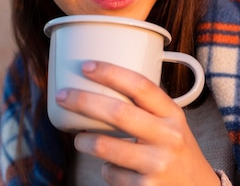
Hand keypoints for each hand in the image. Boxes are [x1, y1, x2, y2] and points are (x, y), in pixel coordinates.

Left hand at [55, 61, 220, 185]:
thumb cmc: (177, 151)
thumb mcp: (172, 124)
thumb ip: (147, 108)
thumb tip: (100, 88)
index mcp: (173, 114)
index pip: (141, 86)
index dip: (111, 73)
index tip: (86, 66)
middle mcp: (168, 137)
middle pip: (118, 112)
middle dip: (84, 101)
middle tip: (63, 96)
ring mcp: (157, 164)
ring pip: (104, 146)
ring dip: (83, 141)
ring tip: (79, 139)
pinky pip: (110, 172)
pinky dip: (107, 169)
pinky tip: (117, 169)